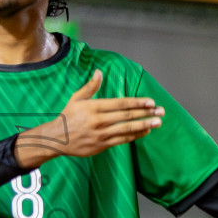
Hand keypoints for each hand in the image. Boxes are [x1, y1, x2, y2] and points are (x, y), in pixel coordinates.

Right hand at [14, 70, 164, 167]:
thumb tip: (99, 72)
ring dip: (144, 125)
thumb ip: (90, 87)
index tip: (150, 102)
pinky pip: (122, 140)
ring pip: (127, 129)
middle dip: (146, 113)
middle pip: (127, 116)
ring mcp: (101, 134)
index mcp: (94, 107)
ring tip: (158, 122)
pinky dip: (135, 135)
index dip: (137, 103)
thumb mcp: (76, 99)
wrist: (57, 139)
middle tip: (161, 111)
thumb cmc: (68, 117)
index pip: (120, 104)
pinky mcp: (102, 145)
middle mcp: (99, 121)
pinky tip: (145, 131)